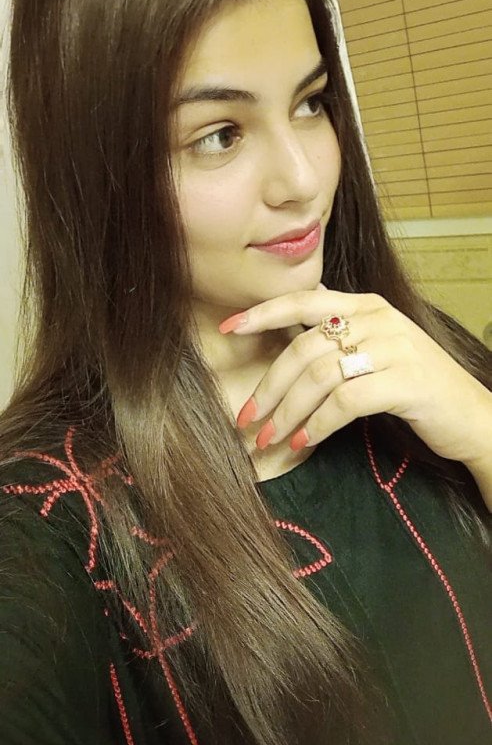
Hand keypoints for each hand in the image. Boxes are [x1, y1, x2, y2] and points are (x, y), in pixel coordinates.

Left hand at [218, 285, 491, 465]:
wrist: (473, 416)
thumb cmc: (417, 387)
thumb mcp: (379, 348)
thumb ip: (341, 333)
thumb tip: (293, 326)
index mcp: (367, 306)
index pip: (304, 301)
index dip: (263, 314)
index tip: (228, 329)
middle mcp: (379, 319)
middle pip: (305, 347)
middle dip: (269, 387)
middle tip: (246, 418)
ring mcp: (394, 348)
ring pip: (320, 376)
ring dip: (287, 412)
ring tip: (269, 438)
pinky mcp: (405, 382)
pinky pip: (345, 402)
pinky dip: (317, 425)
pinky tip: (303, 442)